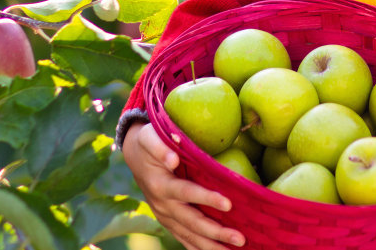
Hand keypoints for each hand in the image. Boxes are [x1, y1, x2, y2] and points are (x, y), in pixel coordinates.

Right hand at [122, 122, 245, 248]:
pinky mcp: (168, 222)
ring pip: (189, 235)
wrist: (135, 157)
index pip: (186, 193)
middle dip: (216, 231)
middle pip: (191, 222)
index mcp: (160, 185)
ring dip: (211, 245)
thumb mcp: (149, 137)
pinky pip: (184, 239)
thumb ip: (159, 146)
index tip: (228, 204)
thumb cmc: (149, 143)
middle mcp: (163, 205)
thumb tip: (173, 158)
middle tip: (240, 238)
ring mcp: (165, 217)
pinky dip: (199, 248)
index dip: (206, 199)